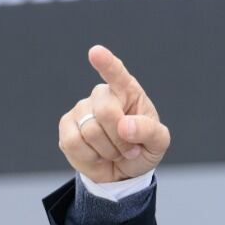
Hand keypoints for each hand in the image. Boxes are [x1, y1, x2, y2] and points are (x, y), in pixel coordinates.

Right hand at [57, 45, 171, 183]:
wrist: (121, 171)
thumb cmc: (141, 148)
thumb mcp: (158, 143)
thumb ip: (148, 131)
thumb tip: (125, 126)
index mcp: (127, 91)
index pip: (117, 73)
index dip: (106, 63)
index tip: (96, 52)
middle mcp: (102, 95)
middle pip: (106, 112)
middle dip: (120, 139)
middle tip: (129, 148)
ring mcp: (81, 109)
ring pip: (90, 131)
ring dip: (108, 151)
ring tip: (113, 151)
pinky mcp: (66, 127)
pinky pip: (73, 143)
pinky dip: (90, 157)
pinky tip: (96, 155)